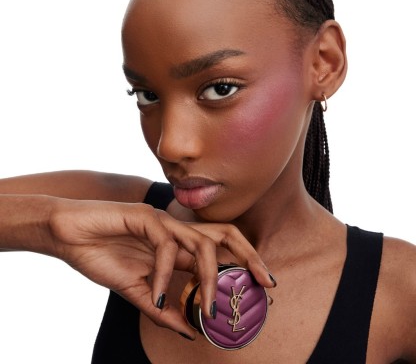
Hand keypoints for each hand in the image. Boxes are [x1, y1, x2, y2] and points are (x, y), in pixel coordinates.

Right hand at [48, 199, 274, 338]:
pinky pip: (165, 245)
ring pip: (202, 242)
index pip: (219, 252)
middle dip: (249, 256)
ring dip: (210, 277)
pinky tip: (155, 294)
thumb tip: (191, 333)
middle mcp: (177, 231)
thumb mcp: (136, 291)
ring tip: (210, 307)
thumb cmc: (101, 256)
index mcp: (177, 246)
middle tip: (266, 281)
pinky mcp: (146, 217)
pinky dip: (164, 274)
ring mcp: (164, 221)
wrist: (67, 234)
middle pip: (225, 235)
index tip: (261, 288)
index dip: (242, 266)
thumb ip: (163, 309)